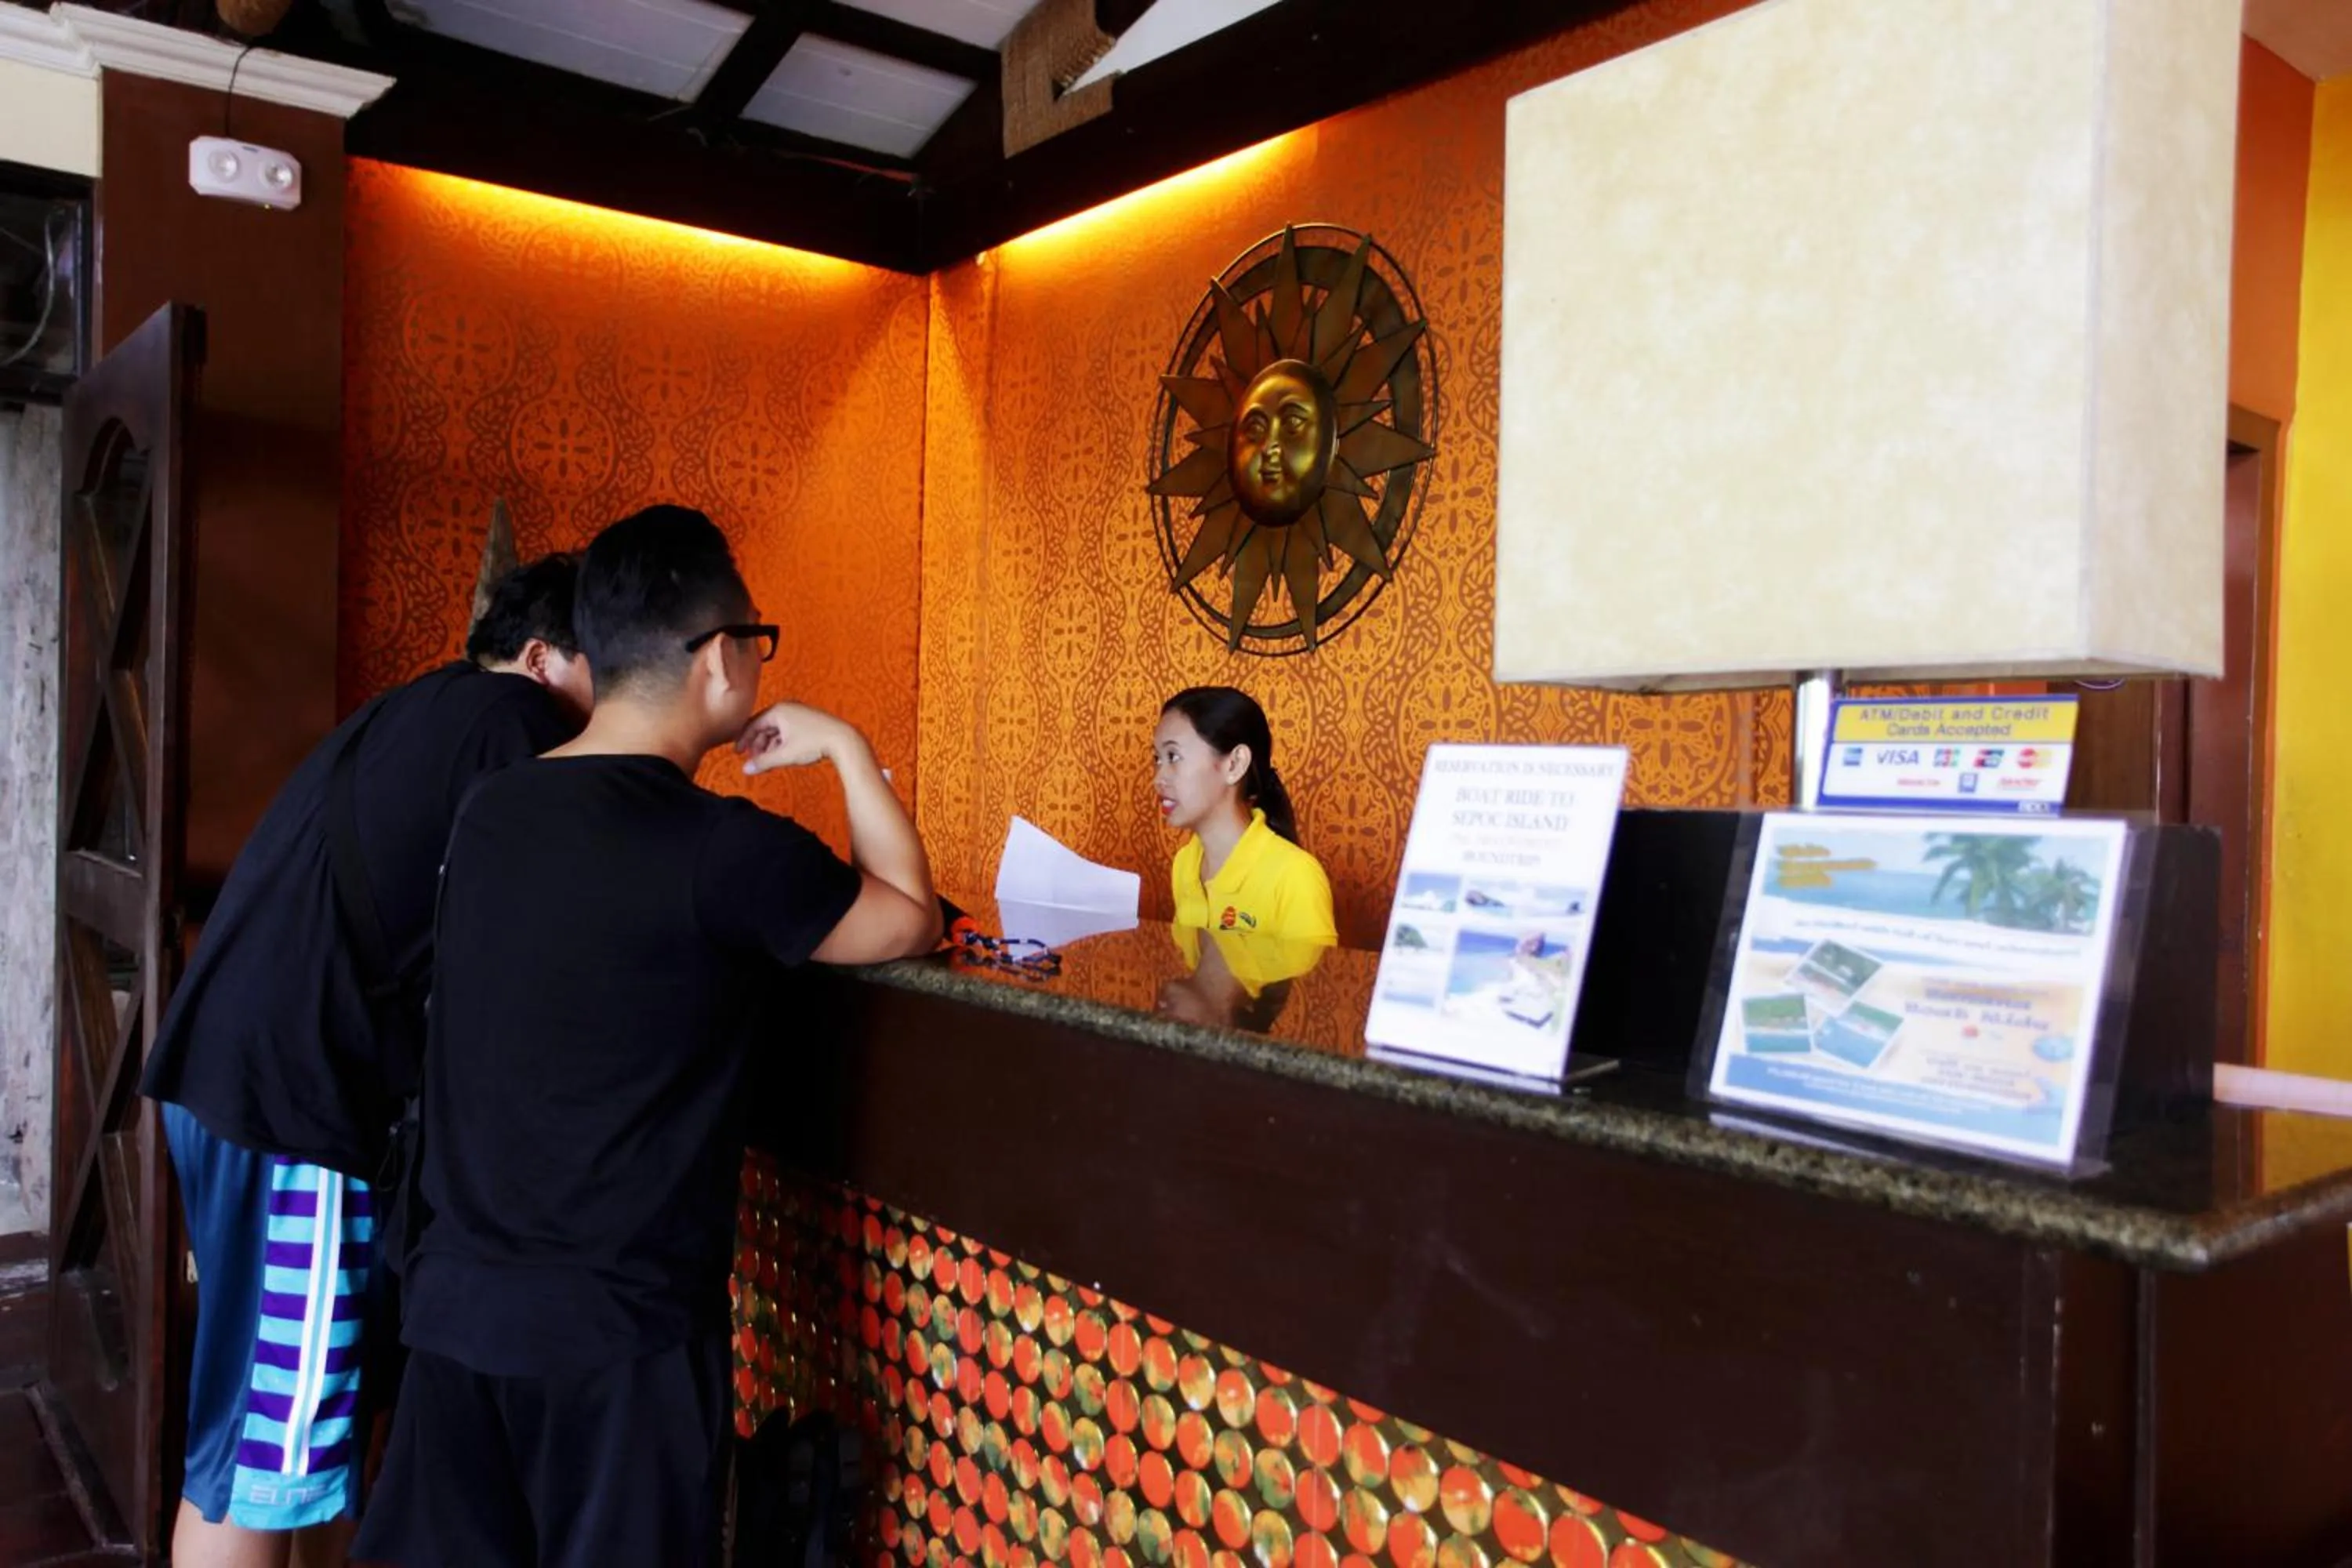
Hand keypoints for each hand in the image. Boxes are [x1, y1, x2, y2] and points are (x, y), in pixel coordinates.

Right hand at [735, 702, 861, 774]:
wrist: (844, 740)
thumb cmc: (814, 743)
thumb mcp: (785, 755)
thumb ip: (763, 762)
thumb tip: (746, 769)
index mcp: (778, 711)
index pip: (753, 724)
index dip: (744, 740)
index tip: (738, 753)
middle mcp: (788, 708)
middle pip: (765, 727)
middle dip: (757, 744)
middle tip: (753, 760)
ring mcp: (799, 713)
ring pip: (777, 730)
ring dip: (770, 745)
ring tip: (767, 760)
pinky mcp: (808, 720)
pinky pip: (788, 730)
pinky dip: (782, 742)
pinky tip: (782, 755)